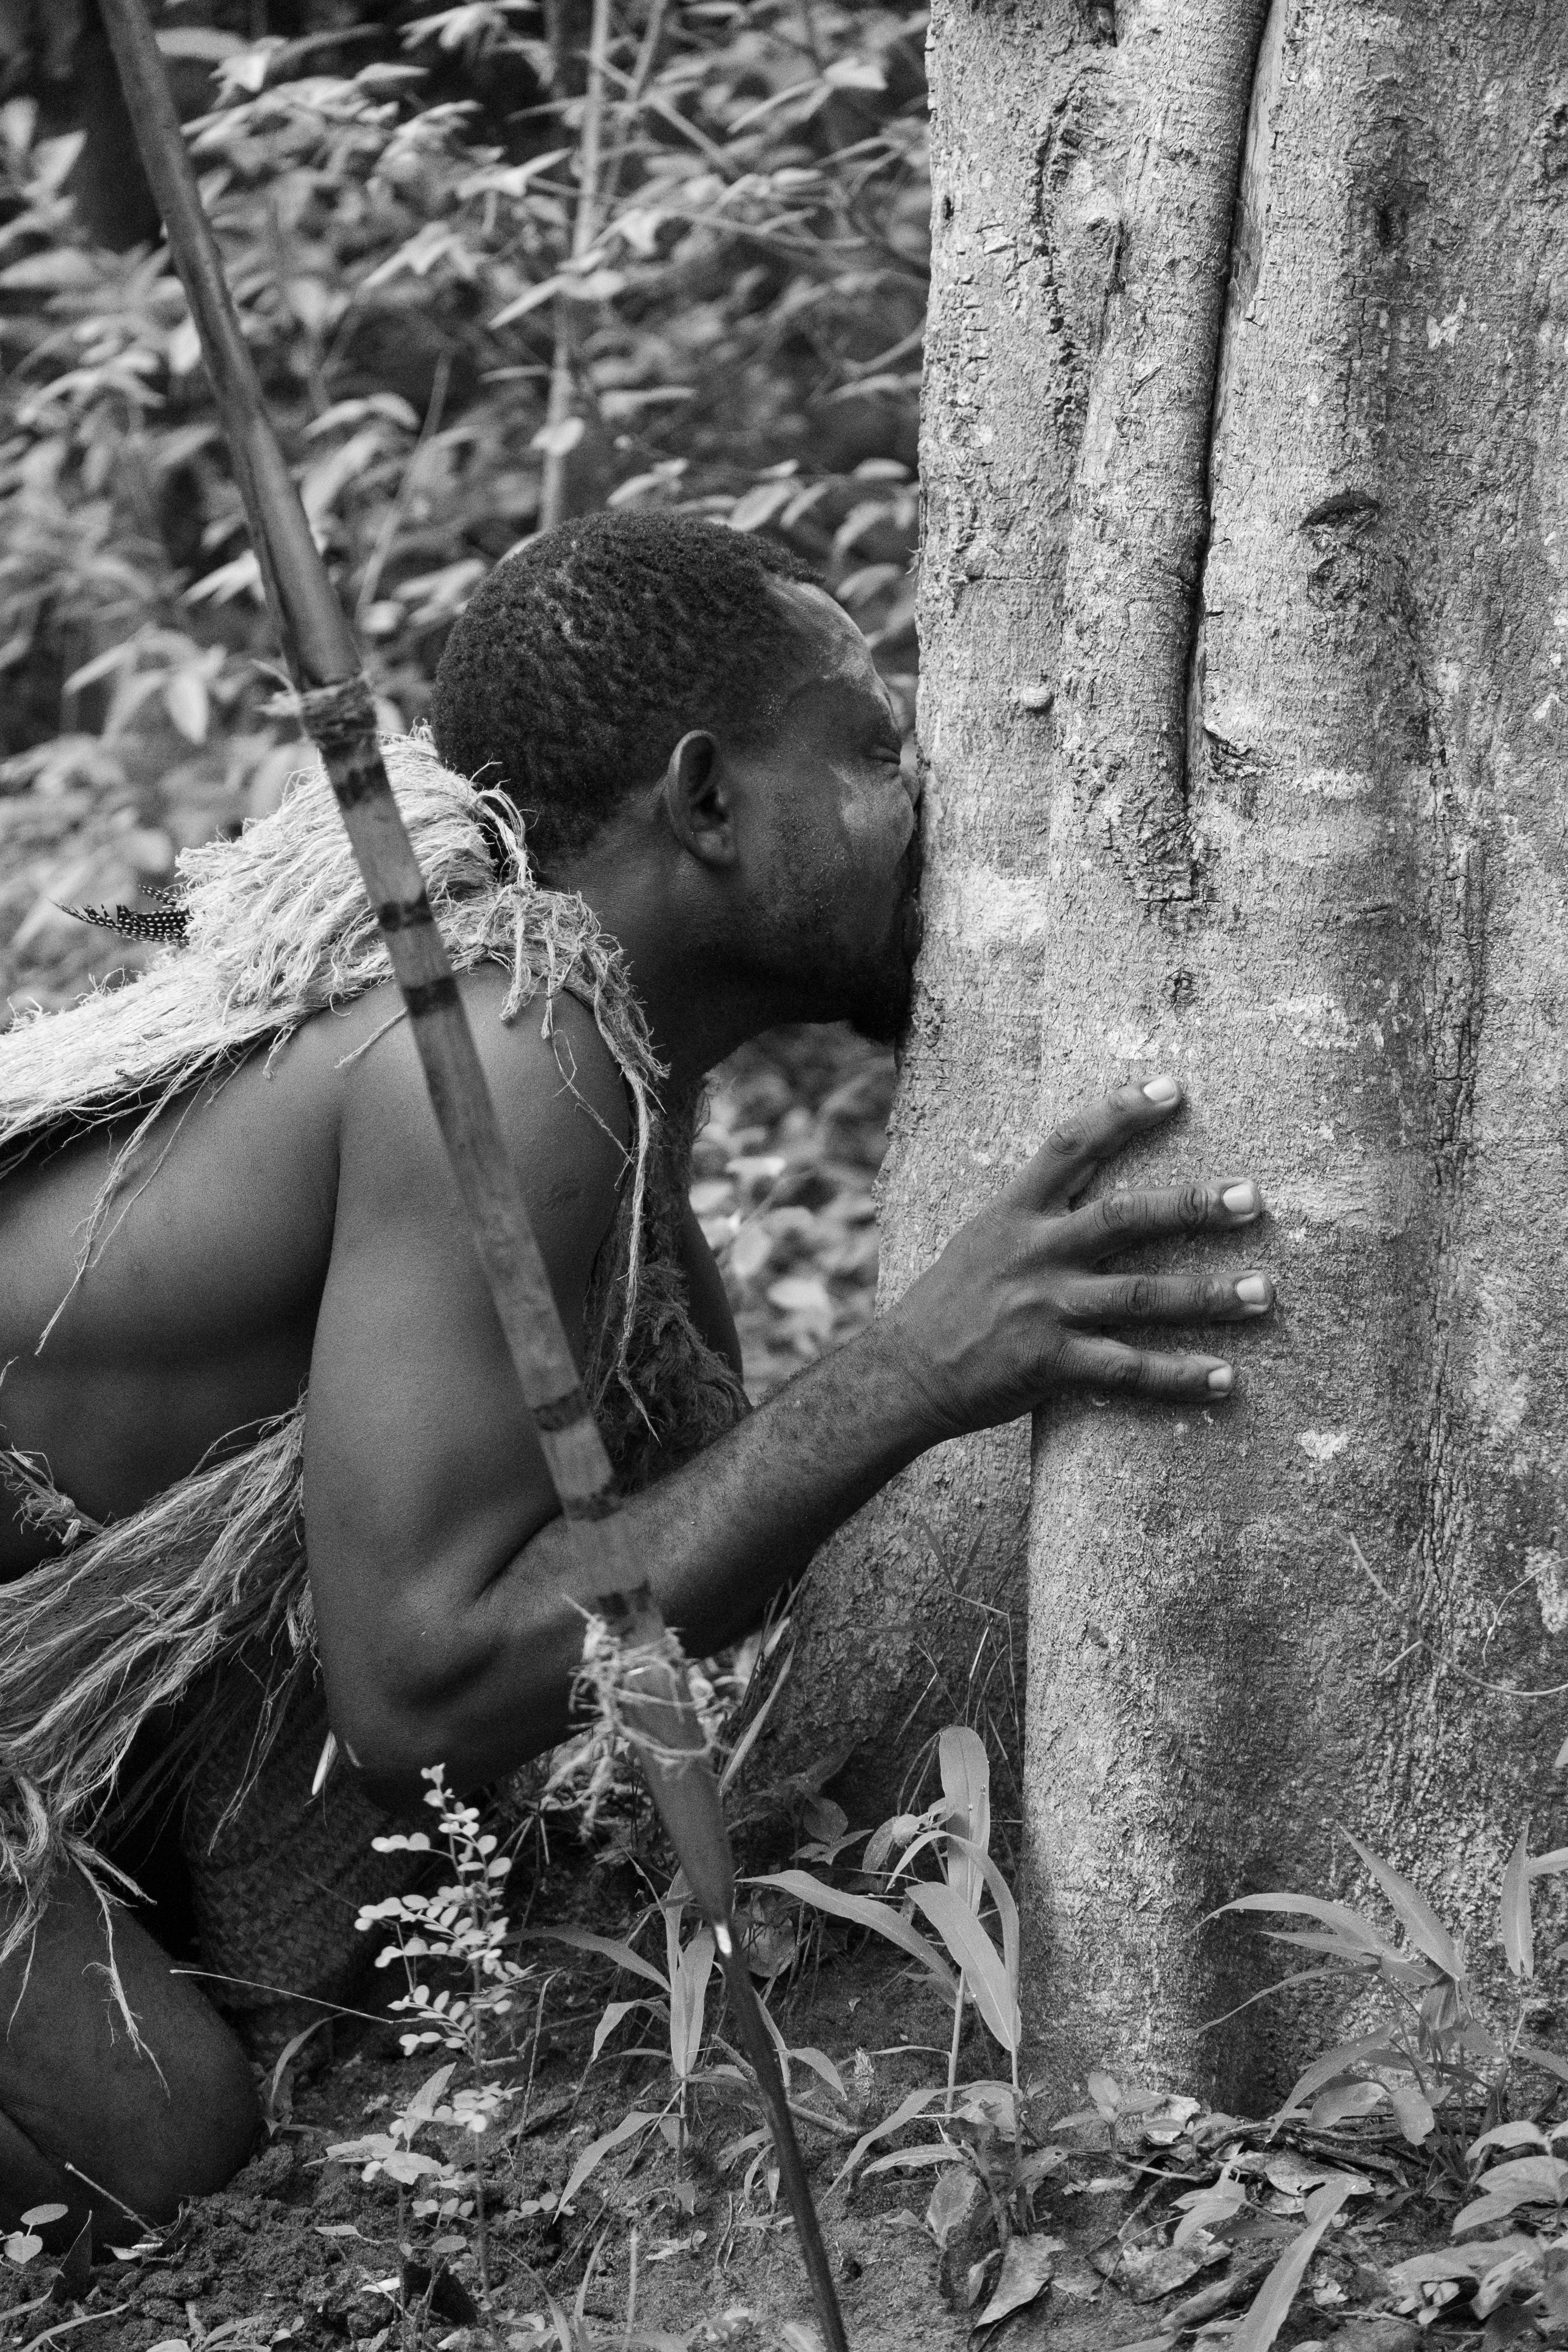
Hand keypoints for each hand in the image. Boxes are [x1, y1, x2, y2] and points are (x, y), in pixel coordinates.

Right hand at [885, 1076, 1271, 1436]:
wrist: (903, 1373)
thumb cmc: (949, 1302)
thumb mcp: (984, 1237)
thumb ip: (1038, 1210)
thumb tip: (1097, 1180)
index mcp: (1015, 1213)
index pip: (1071, 1146)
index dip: (1121, 1113)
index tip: (1173, 1089)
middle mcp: (1036, 1254)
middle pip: (1125, 1218)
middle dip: (1194, 1205)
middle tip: (1252, 1198)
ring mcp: (1046, 1310)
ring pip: (1141, 1296)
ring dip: (1209, 1295)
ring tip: (1264, 1292)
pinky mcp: (1051, 1365)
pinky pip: (1128, 1370)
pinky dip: (1180, 1377)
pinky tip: (1224, 1379)